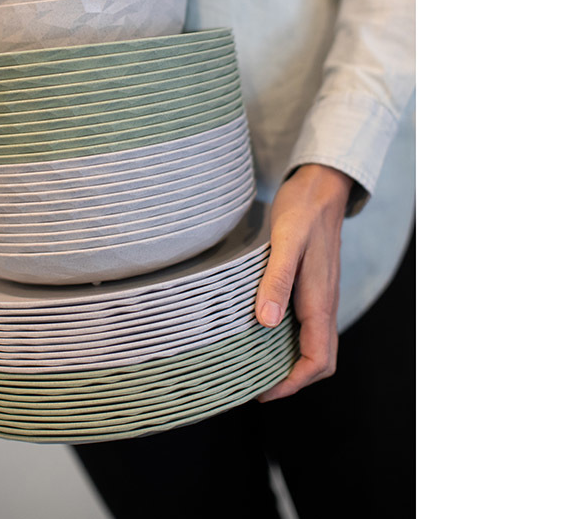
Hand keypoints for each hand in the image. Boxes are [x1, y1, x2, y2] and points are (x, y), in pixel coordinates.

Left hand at [254, 163, 351, 402]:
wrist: (319, 188)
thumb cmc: (302, 212)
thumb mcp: (285, 242)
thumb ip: (276, 280)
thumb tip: (265, 323)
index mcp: (320, 301)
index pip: (317, 360)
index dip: (292, 383)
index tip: (263, 392)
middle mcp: (324, 304)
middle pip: (319, 359)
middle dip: (292, 380)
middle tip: (256, 385)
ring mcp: (320, 296)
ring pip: (314, 344)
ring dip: (290, 361)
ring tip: (255, 364)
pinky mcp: (313, 287)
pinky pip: (307, 325)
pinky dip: (288, 339)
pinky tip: (263, 330)